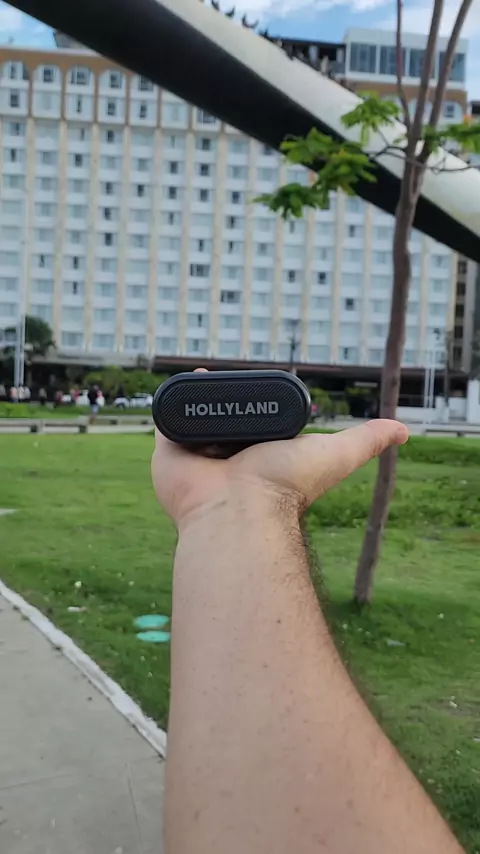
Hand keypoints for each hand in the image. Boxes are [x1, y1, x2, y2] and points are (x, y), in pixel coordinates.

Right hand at [151, 370, 408, 529]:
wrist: (240, 508)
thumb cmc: (285, 485)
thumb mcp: (336, 454)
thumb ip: (367, 441)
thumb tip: (404, 431)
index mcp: (261, 457)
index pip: (257, 422)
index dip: (258, 402)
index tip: (260, 381)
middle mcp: (228, 459)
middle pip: (224, 419)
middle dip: (225, 399)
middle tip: (228, 372)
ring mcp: (197, 458)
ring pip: (194, 420)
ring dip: (197, 398)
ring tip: (203, 374)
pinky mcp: (169, 455)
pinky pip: (165, 424)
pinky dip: (168, 405)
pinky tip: (179, 385)